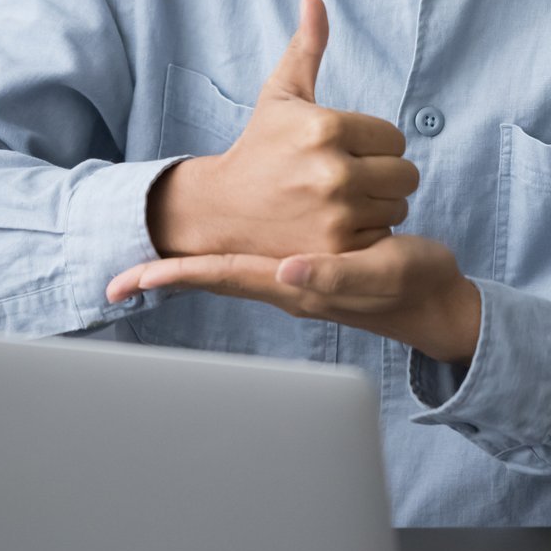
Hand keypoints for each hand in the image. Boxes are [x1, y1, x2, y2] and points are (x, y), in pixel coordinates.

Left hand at [107, 233, 480, 364]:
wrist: (434, 301)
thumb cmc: (409, 284)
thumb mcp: (376, 272)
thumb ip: (331, 274)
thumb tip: (283, 270)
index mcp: (291, 284)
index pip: (220, 277)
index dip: (175, 277)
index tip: (128, 280)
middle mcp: (282, 281)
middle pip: (212, 278)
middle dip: (167, 276)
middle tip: (116, 279)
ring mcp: (290, 275)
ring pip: (228, 270)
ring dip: (188, 269)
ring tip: (146, 264)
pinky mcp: (305, 264)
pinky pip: (251, 263)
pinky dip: (221, 259)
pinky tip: (213, 249)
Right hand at [148, 0, 419, 260]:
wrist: (222, 209)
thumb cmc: (260, 146)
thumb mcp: (281, 93)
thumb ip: (307, 45)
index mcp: (326, 127)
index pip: (394, 137)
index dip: (374, 145)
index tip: (343, 151)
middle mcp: (335, 171)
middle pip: (405, 174)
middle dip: (382, 175)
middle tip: (344, 179)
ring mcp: (336, 214)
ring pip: (397, 205)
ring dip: (377, 205)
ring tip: (338, 202)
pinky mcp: (337, 250)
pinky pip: (383, 235)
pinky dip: (366, 233)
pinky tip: (334, 225)